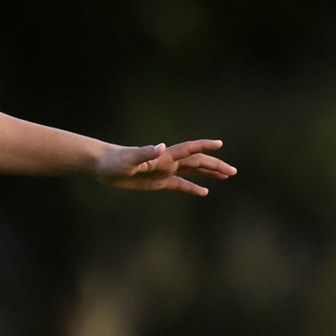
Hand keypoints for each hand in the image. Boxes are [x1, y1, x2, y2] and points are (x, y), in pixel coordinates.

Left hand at [94, 139, 235, 195]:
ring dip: (209, 173)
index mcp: (164, 157)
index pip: (188, 149)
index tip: (220, 144)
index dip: (203, 146)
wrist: (102, 166)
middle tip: (233, 171)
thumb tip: (161, 146)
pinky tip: (204, 192)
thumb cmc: (114, 162)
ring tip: (227, 176)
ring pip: (192, 172)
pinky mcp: (158, 182)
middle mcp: (167, 162)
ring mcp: (164, 172)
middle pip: (196, 162)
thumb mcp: (128, 159)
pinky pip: (180, 185)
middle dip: (215, 165)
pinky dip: (192, 188)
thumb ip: (145, 152)